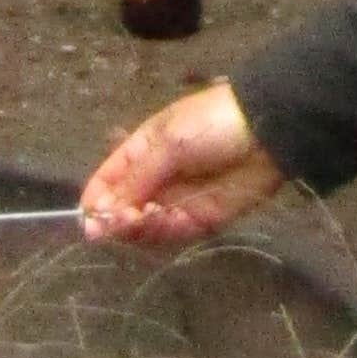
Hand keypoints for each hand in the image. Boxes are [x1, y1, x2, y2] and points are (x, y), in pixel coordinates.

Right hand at [80, 78, 286, 246]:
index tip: (88, 218)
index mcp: (141, 151)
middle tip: (119, 220)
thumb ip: (135, 179)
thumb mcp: (168, 142)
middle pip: (122, 209)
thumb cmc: (213, 123)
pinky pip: (172, 234)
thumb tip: (98, 211)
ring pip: (144, 226)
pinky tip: (161, 220)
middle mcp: (155, 180)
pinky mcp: (200, 220)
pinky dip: (162, 232)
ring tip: (142, 217)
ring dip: (137, 227)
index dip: (95, 200)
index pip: (107, 181)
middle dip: (115, 217)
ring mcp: (177, 201)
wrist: (267, 132)